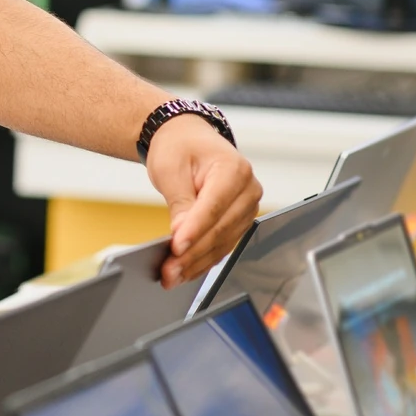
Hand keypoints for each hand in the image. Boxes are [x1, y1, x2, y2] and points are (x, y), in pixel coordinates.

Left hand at [144, 114, 259, 288]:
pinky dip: (203, 260)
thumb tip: (181, 236)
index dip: (195, 230)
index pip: (215, 206)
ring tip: (171, 276)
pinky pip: (222, 245)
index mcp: (234, 169)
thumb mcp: (171, 169)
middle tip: (168, 271)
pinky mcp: (238, 221)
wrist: (186, 139)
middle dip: (193, 253)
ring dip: (197, 263)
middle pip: (221, 229)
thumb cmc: (179, 147)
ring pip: (223, 243)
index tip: (176, 247)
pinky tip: (185, 271)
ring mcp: (246, 207)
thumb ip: (180, 203)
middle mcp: (248, 189)